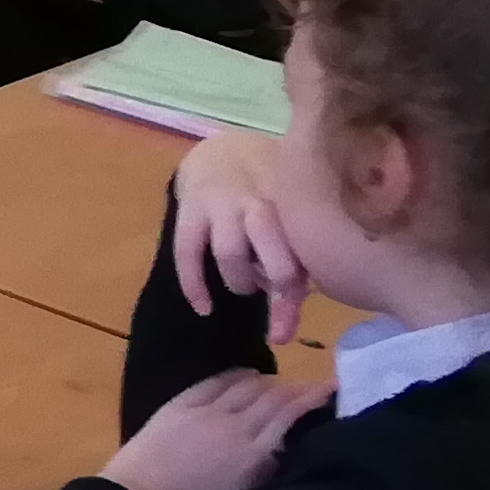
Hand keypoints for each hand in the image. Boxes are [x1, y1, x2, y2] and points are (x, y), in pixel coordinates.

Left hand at [103, 369, 324, 489]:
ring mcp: (205, 411)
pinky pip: (216, 380)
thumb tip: (281, 452)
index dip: (312, 397)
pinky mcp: (180, 404)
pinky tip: (248, 375)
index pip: (288, 414)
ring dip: (269, 381)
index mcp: (250, 454)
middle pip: (273, 396)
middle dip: (298, 387)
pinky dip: (237, 375)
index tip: (331, 388)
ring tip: (282, 385)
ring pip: (247, 385)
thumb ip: (263, 472)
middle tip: (315, 385)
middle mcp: (233, 425)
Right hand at [166, 129, 306, 344]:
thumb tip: (283, 337)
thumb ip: (294, 278)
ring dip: (239, 281)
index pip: (303, 250)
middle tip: (271, 292)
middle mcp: (259, 202)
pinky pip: (186, 253)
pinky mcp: (190, 211)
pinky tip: (204, 307)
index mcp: (292, 203)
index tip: (288, 325)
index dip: (298, 289)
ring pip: (230, 253)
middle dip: (276, 277)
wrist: (224, 152)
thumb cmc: (269, 199)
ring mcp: (222, 205)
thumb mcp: (288, 226)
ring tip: (244, 284)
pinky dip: (193, 285)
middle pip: (271, 242)